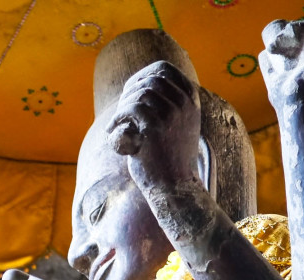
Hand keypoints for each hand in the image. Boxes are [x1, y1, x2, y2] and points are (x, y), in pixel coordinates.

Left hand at [106, 60, 201, 190]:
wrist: (175, 187)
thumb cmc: (170, 158)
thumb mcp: (177, 125)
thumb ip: (168, 105)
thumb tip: (143, 86)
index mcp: (191, 100)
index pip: (164, 69)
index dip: (142, 75)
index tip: (129, 91)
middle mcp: (184, 104)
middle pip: (149, 79)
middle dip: (129, 92)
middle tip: (121, 112)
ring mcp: (171, 114)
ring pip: (139, 93)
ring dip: (122, 106)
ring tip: (117, 123)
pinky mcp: (155, 127)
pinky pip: (130, 109)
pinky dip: (117, 118)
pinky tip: (112, 131)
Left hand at [260, 20, 303, 113]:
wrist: (298, 113)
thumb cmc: (287, 103)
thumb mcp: (276, 82)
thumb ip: (271, 70)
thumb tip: (263, 55)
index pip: (300, 45)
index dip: (284, 42)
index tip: (270, 49)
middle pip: (303, 38)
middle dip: (285, 37)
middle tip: (271, 46)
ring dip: (289, 32)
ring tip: (274, 44)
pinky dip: (299, 26)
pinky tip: (285, 33)